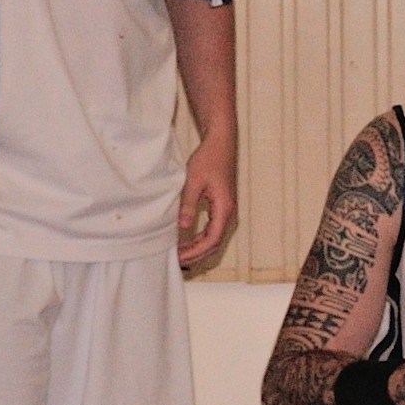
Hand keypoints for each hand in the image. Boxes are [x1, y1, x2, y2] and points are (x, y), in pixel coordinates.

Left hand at [177, 137, 236, 267]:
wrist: (220, 144)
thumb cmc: (208, 160)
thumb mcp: (194, 181)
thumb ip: (188, 204)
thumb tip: (183, 226)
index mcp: (224, 209)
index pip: (212, 240)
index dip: (195, 252)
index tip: (179, 257)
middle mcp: (229, 213)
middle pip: (215, 244)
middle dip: (196, 254)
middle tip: (176, 260)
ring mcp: (226, 211)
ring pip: (214, 238)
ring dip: (198, 248)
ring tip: (179, 253)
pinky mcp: (222, 207)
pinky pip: (213, 230)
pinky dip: (200, 238)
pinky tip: (187, 240)